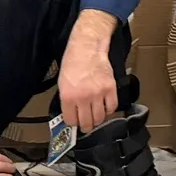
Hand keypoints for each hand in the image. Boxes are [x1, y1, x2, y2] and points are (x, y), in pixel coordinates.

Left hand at [59, 9, 120, 132]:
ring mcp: (98, 93)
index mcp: (68, 97)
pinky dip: (109, 110)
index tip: (75, 123)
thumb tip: (72, 115)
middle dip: (86, 126)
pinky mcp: (110, 88)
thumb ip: (67, 102)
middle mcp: (83, 98)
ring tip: (96, 116)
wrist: (87, 48)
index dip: (73, 123)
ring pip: (100, 118)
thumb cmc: (73, 63)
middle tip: (86, 125)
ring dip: (98, 120)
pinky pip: (112, 107)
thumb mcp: (63, 84)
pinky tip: (105, 107)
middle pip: (87, 123)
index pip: (71, 121)